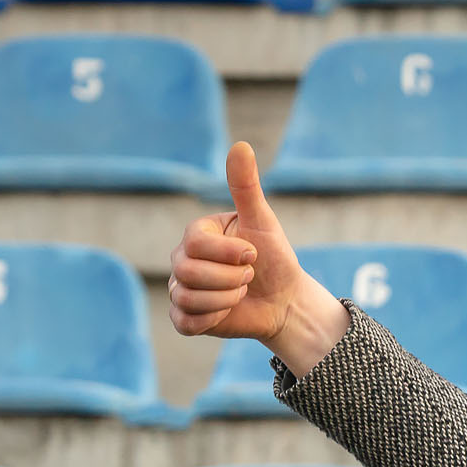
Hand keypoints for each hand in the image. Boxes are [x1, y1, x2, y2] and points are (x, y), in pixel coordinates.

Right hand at [167, 142, 348, 375]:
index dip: (229, 254)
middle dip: (230, 279)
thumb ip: (246, 187)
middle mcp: (182, 259)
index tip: (253, 256)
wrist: (284, 300)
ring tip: (241, 293)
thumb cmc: (274, 258)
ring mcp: (181, 288)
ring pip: (187, 298)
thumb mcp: (264, 221)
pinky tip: (228, 312)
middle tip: (249, 278)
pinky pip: (185, 322)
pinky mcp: (186, 317)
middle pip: (188, 271)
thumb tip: (241, 145)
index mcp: (197, 234)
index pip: (195, 243)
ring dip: (226, 299)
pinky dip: (211, 319)